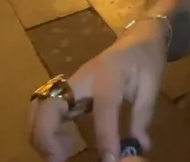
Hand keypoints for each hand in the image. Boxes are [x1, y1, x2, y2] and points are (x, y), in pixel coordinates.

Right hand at [28, 20, 167, 161]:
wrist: (136, 39)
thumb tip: (140, 147)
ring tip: (59, 155)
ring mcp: (69, 84)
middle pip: (50, 105)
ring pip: (38, 107)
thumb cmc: (145, 61)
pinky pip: (42, 109)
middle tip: (59, 160)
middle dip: (47, 137)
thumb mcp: (151, 86)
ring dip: (40, 134)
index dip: (105, 138)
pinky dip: (41, 129)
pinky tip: (60, 144)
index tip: (109, 160)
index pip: (103, 109)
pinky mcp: (64, 90)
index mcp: (109, 77)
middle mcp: (82, 79)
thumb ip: (143, 117)